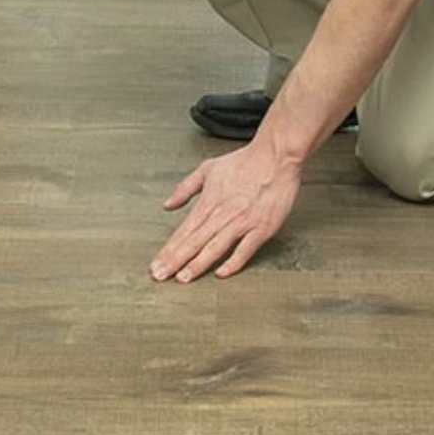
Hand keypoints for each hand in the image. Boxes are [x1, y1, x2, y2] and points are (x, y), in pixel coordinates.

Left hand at [150, 142, 302, 282]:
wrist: (276, 156)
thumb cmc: (244, 162)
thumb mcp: (208, 169)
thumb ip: (186, 188)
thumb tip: (168, 205)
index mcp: (209, 201)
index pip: (184, 230)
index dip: (169, 249)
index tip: (156, 264)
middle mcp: (223, 213)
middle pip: (195, 241)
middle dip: (175, 260)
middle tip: (160, 276)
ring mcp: (243, 222)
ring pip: (216, 247)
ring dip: (198, 264)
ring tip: (183, 278)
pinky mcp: (262, 228)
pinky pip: (245, 249)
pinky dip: (233, 262)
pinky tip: (221, 273)